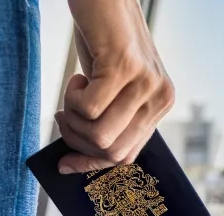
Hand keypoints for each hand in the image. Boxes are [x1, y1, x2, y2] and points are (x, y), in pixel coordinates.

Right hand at [55, 0, 173, 173]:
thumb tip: (78, 160)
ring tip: (72, 93)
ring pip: (100, 137)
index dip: (93, 164)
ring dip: (73, 120)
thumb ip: (110, 120)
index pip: (127, 155)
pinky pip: (88, 109)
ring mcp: (145, 84)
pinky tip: (79, 76)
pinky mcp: (124, 68)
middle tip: (64, 116)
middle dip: (78, 142)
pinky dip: (71, 97)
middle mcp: (159, 99)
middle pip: (112, 152)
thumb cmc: (105, 44)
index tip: (65, 163)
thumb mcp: (114, 89)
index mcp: (159, 106)